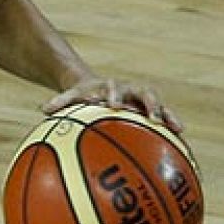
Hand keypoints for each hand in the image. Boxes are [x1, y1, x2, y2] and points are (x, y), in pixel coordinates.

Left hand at [43, 76, 182, 132]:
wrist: (96, 87)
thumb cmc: (82, 95)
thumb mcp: (71, 96)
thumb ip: (59, 102)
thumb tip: (43, 109)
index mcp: (109, 86)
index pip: (112, 88)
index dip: (114, 96)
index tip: (113, 105)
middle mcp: (129, 90)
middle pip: (143, 92)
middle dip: (148, 104)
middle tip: (151, 116)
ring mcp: (141, 98)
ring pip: (158, 104)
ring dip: (165, 114)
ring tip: (175, 127)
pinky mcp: (150, 107)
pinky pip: (164, 115)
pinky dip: (172, 123)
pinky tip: (180, 137)